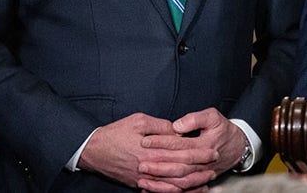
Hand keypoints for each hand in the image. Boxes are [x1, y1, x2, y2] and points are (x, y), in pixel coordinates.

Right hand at [79, 113, 215, 192]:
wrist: (92, 150)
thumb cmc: (115, 133)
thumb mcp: (139, 121)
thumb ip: (162, 126)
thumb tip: (179, 131)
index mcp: (151, 151)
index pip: (181, 154)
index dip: (199, 154)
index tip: (213, 151)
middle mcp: (148, 168)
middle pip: (179, 172)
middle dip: (199, 169)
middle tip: (214, 166)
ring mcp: (142, 179)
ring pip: (171, 186)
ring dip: (190, 184)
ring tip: (205, 181)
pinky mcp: (137, 184)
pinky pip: (159, 192)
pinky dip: (174, 192)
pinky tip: (184, 190)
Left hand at [139, 108, 246, 188]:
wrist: (237, 147)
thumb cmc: (222, 130)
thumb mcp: (213, 117)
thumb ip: (195, 119)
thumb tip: (176, 125)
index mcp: (205, 145)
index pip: (179, 144)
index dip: (162, 142)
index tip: (145, 140)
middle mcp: (203, 162)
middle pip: (177, 165)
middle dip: (157, 164)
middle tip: (139, 161)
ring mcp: (201, 173)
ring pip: (178, 180)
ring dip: (159, 179)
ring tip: (142, 175)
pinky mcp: (198, 180)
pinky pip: (181, 189)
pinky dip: (166, 190)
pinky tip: (151, 187)